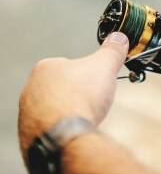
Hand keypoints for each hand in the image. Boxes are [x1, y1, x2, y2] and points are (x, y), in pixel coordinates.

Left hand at [18, 32, 128, 155]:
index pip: (68, 66)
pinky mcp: (30, 135)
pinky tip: (74, 132)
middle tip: (91, 101)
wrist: (65, 135)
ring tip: (84, 118)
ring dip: (69, 113)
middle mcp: (30, 89)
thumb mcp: (104, 66)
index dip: (86, 74)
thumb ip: (112, 51)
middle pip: (60, 88)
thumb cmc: (79, 98)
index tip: (96, 83)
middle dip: (76, 94)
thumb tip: (119, 38)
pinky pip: (50, 130)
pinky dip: (62, 131)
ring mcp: (27, 114)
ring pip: (54, 110)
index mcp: (45, 68)